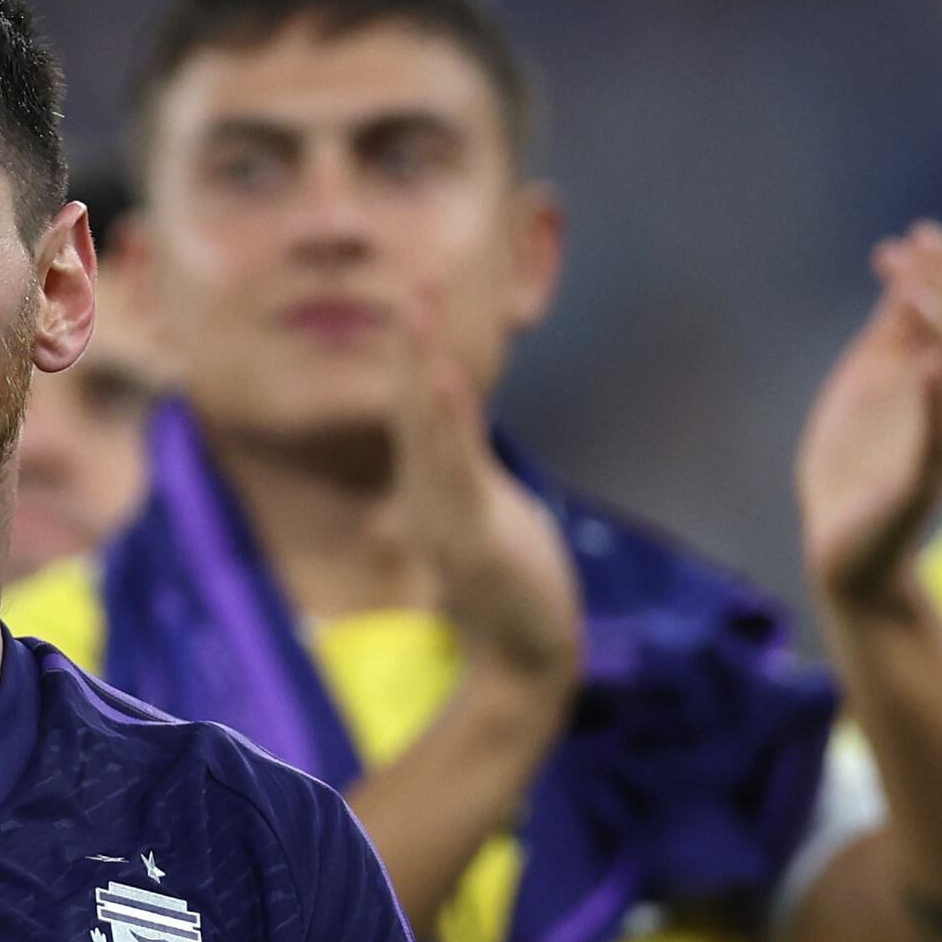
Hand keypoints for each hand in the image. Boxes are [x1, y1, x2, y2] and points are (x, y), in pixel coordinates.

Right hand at [393, 310, 579, 704]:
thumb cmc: (511, 586)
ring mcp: (448, 515)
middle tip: (414, 283)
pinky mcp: (471, 540)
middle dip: (416, 344)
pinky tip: (442, 385)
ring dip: (422, 369)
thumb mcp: (486, 512)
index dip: (420, 350)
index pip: (423, 405)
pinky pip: (456, 475)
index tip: (421, 291)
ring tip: (419, 314)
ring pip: (429, 431)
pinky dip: (446, 427)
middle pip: (416, 405)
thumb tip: (462, 428)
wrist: (527, 658)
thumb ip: (468, 469)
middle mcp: (432, 493)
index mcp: (437, 484)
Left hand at [801, 223, 941, 609]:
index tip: (916, 231)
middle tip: (898, 251)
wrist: (841, 548)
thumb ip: (893, 333)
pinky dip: (937, 395)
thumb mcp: (871, 381)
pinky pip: (940, 436)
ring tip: (909, 287)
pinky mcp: (918, 483)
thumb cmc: (858, 463)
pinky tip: (926, 360)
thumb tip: (908, 269)